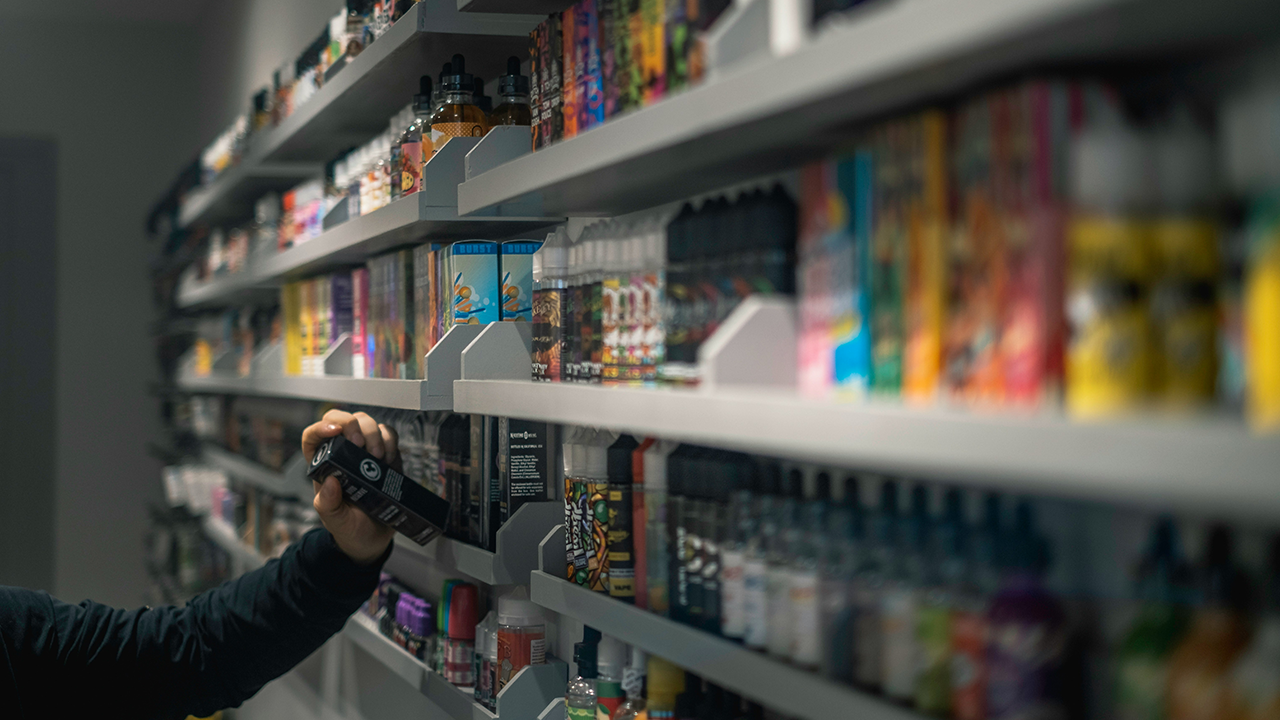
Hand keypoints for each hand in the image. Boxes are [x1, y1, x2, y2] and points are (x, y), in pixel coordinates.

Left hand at [301, 409, 397, 565]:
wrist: (373, 540)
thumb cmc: (349, 530)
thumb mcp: (336, 522)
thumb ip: (328, 505)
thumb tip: (329, 482)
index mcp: (324, 467)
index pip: (313, 437)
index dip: (321, 427)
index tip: (336, 431)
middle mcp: (342, 455)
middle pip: (342, 420)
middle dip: (353, 425)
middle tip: (361, 445)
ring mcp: (365, 453)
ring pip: (366, 423)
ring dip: (374, 434)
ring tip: (379, 458)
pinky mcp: (384, 456)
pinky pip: (387, 434)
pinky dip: (390, 440)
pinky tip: (390, 459)